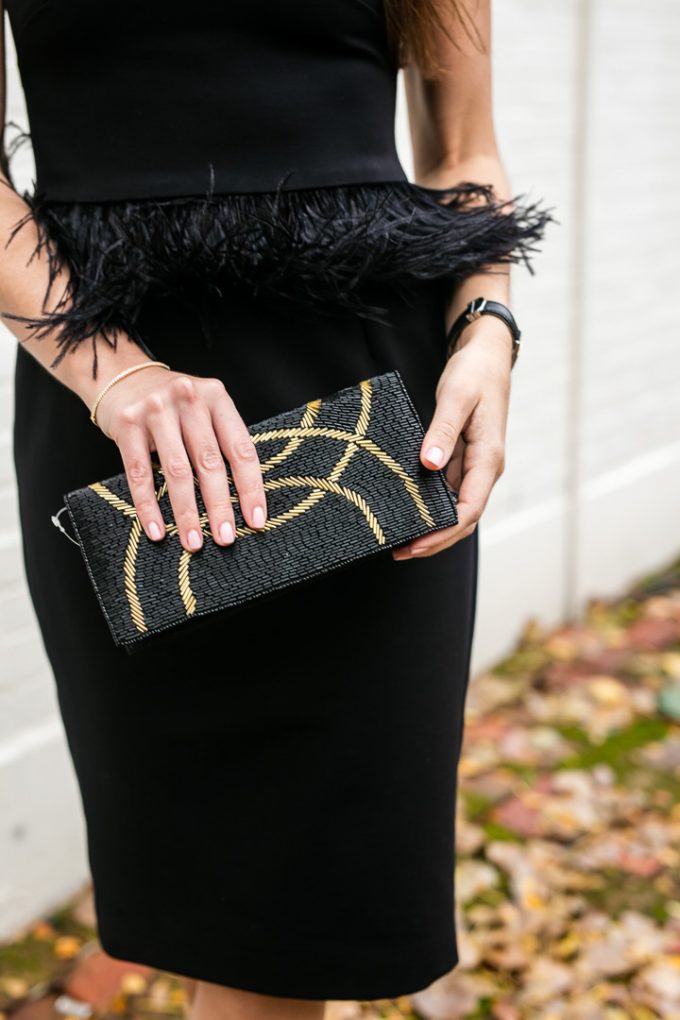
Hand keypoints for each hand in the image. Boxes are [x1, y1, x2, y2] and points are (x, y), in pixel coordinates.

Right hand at [90, 362, 266, 552]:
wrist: (122, 375)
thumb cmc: (173, 403)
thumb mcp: (203, 409)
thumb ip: (221, 441)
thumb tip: (242, 499)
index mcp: (216, 397)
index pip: (240, 449)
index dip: (251, 488)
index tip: (255, 520)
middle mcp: (188, 399)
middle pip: (210, 463)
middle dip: (219, 506)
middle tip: (226, 538)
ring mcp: (156, 410)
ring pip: (176, 471)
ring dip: (186, 513)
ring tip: (194, 542)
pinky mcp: (127, 424)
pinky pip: (139, 473)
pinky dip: (148, 506)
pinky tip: (156, 530)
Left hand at [392, 319, 511, 559]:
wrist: (486, 355)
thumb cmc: (474, 373)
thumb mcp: (456, 396)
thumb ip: (443, 431)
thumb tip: (430, 465)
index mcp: (489, 458)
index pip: (469, 510)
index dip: (443, 533)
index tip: (415, 545)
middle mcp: (485, 468)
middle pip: (463, 519)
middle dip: (435, 540)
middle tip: (400, 551)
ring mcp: (475, 466)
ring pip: (456, 508)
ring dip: (433, 527)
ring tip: (400, 539)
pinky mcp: (464, 460)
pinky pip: (449, 492)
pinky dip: (432, 507)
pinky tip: (409, 510)